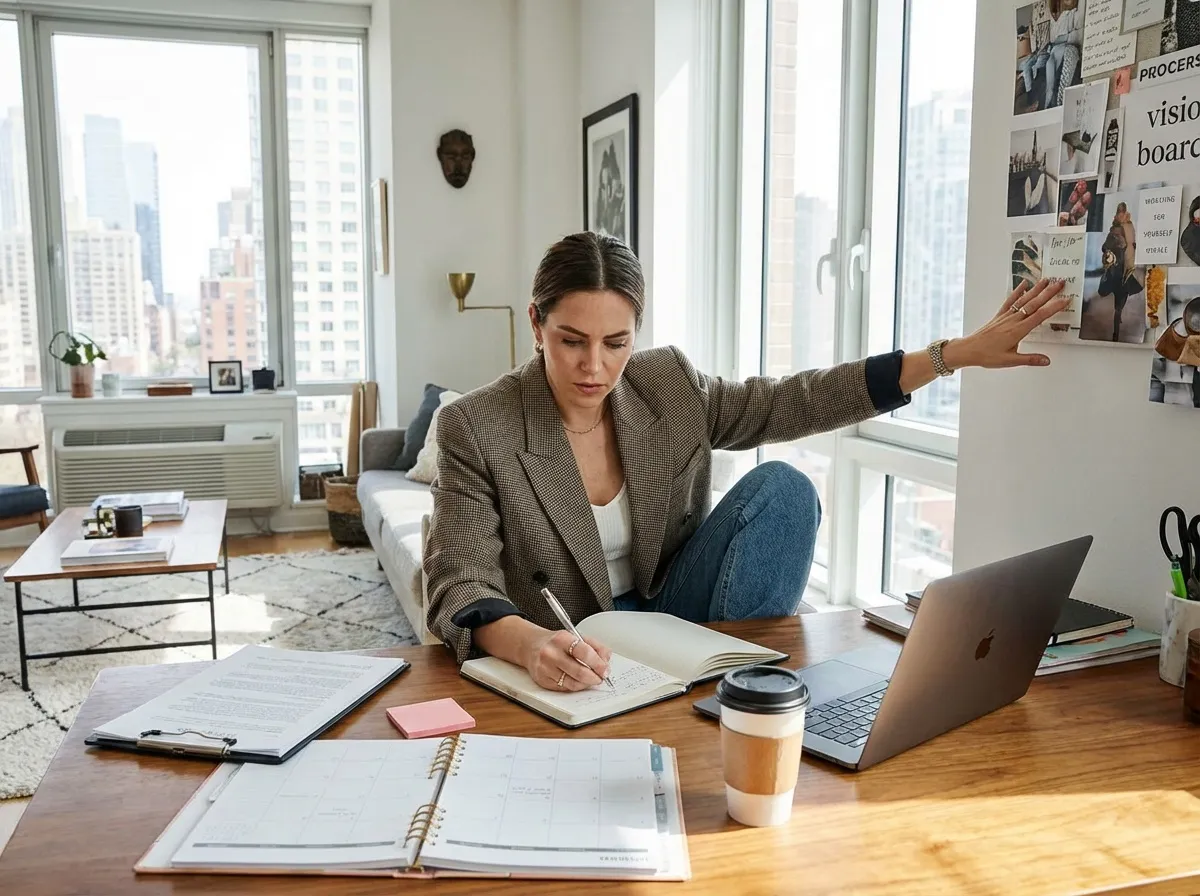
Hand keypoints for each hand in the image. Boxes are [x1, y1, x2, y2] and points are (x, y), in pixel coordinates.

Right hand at [524, 629, 612, 691]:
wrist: (531, 646)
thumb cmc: (556, 642)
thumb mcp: (576, 637)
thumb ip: (595, 646)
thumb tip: (606, 660)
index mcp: (561, 639)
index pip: (584, 652)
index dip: (598, 664)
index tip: (605, 670)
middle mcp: (551, 653)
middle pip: (579, 671)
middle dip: (595, 677)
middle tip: (601, 677)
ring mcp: (545, 668)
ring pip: (573, 683)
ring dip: (587, 684)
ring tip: (592, 679)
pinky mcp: (543, 681)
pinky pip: (565, 688)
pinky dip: (576, 686)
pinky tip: (579, 681)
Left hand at [944, 279, 1067, 370]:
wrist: (968, 350)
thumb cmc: (986, 355)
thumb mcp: (1010, 361)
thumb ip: (1030, 360)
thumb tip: (1046, 360)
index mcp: (1017, 330)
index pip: (1040, 316)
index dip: (1054, 307)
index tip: (1065, 299)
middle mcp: (1012, 320)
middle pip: (1034, 304)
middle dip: (1049, 293)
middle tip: (1061, 283)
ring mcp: (1005, 316)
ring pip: (1023, 300)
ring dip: (1036, 289)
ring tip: (1047, 280)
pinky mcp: (999, 316)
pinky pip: (1009, 301)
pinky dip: (1017, 291)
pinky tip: (1023, 284)